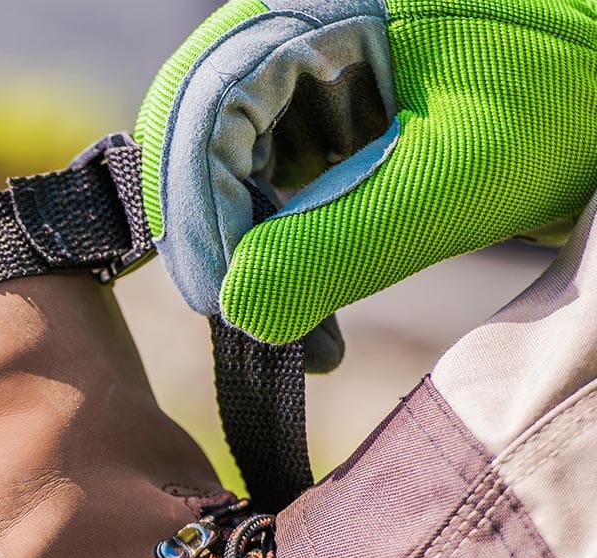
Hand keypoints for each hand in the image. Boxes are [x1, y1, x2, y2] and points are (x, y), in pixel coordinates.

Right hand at [136, 0, 596, 346]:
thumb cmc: (569, 100)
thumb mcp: (457, 176)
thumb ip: (341, 239)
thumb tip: (242, 309)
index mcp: (316, 4)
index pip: (203, 107)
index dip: (198, 212)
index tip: (228, 304)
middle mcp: (294, 24)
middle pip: (195, 135)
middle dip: (213, 237)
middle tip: (257, 320)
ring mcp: (304, 68)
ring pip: (219, 166)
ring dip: (240, 254)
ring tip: (298, 328)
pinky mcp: (322, 112)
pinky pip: (261, 182)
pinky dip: (272, 251)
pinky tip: (307, 300)